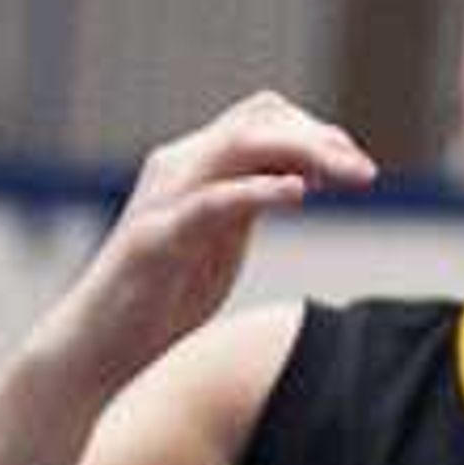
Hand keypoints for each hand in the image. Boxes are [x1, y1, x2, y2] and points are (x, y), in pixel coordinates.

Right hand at [38, 91, 374, 405]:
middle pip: (259, 119)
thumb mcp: (219, 241)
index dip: (316, 130)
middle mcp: (178, 167)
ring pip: (240, 145)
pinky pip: (212, 202)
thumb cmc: (160, 299)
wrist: (98, 347)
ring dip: (304, 154)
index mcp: (194, 164)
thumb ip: (250, 203)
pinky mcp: (157, 239)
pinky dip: (257, 190)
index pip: (262, 117)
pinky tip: (298, 194)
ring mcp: (165, 199)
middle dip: (320, 137)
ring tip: (348, 175)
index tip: (356, 164)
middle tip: (366, 172)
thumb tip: (300, 176)